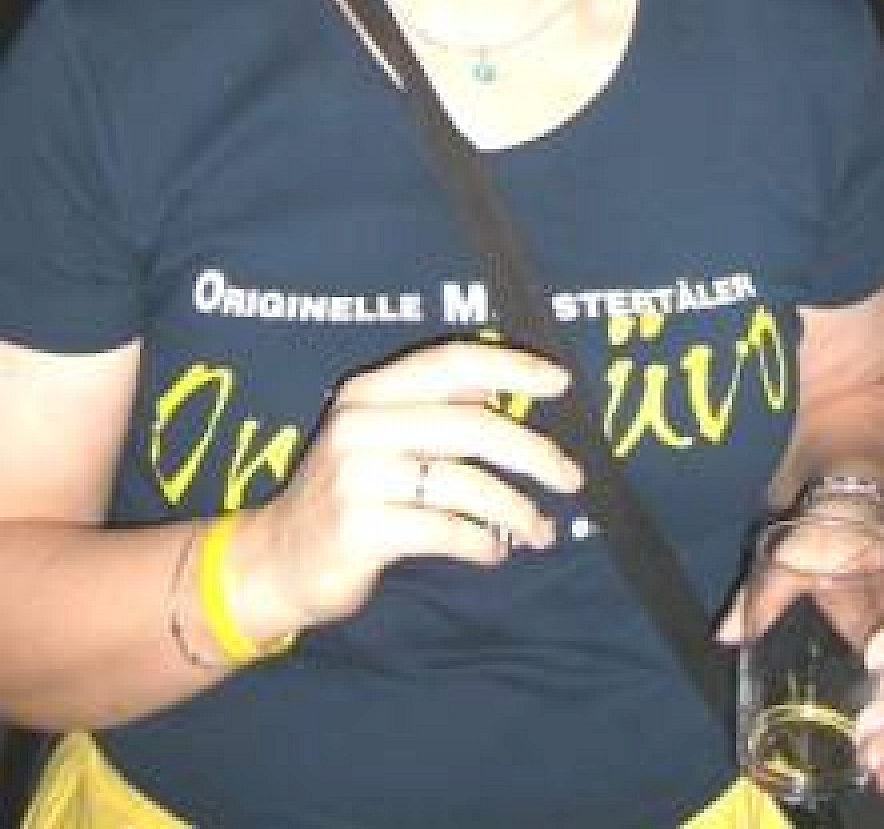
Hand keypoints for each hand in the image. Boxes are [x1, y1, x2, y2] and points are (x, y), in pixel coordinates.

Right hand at [232, 340, 583, 638]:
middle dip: (532, 451)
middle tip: (570, 476)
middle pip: (470, 425)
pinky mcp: (360, 530)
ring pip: (464, 483)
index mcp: (368, 392)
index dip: (511, 367)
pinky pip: (445, 531)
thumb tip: (498, 386)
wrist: (274, 560)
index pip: (450, 363)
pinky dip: (481, 543)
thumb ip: (433, 409)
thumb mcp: (379, 436)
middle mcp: (359, 425)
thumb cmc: (346, 493)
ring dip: (515, 509)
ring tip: (539, 529)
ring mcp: (356, 478)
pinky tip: (493, 551)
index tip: (560, 383)